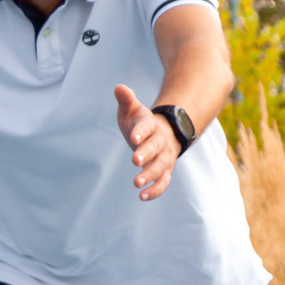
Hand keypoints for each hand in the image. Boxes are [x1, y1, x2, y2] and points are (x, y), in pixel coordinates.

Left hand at [113, 84, 179, 201]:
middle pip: (156, 147)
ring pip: (162, 166)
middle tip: (134, 160)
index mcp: (152, 124)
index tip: (133, 137)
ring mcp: (165, 156)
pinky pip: (164, 181)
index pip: (147, 127)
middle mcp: (161, 141)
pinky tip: (142, 197)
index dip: (140, 131)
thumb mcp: (132, 109)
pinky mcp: (166, 170)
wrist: (162, 132)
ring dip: (150, 174)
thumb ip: (126, 100)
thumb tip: (118, 87)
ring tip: (136, 183)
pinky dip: (155, 190)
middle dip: (147, 153)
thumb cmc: (140, 122)